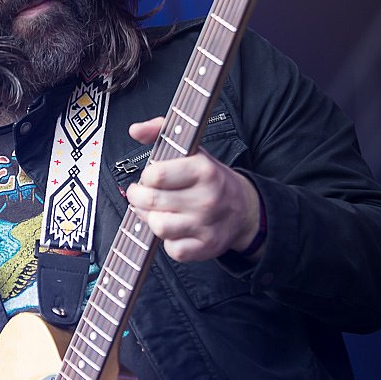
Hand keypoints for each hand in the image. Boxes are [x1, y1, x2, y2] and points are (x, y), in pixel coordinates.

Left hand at [125, 116, 263, 262]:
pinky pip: (172, 249)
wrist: (244, 208)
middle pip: (151, 201)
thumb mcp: (191, 149)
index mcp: (204, 170)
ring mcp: (207, 225)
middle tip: (144, 195)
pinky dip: (168, 241)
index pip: (157, 175)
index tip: (150, 178)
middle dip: (139, 198)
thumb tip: (136, 129)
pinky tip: (174, 229)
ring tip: (157, 212)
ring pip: (158, 227)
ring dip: (151, 220)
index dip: (146, 177)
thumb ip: (161, 132)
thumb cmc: (210, 178)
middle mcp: (207, 198)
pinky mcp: (205, 247)